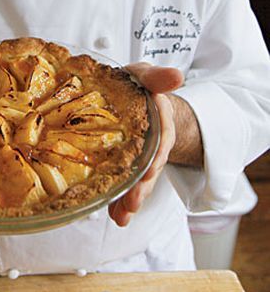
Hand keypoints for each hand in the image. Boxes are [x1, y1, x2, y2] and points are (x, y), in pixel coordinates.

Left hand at [108, 62, 183, 226]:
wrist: (134, 97)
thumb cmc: (136, 85)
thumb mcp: (145, 75)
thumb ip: (157, 77)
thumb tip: (176, 76)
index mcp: (158, 117)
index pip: (163, 135)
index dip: (158, 152)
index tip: (152, 167)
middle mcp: (154, 140)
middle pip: (152, 164)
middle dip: (144, 184)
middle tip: (134, 201)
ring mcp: (142, 156)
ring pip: (141, 179)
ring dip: (133, 198)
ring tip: (123, 216)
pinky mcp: (128, 166)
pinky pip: (127, 184)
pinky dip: (121, 202)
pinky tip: (116, 216)